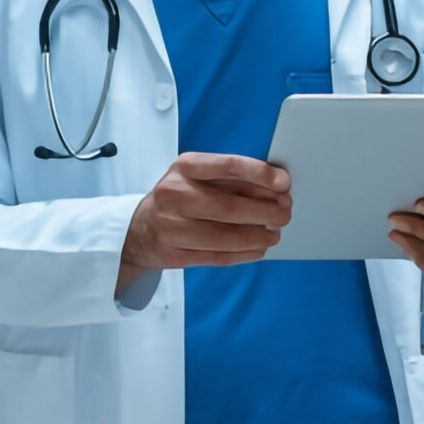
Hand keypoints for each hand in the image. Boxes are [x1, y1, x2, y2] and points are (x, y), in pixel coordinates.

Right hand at [119, 153, 292, 290]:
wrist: (138, 230)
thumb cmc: (177, 197)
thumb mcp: (196, 176)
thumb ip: (230, 179)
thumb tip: (276, 186)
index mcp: (184, 168)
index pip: (227, 166)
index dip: (260, 174)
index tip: (284, 182)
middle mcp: (175, 195)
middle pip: (232, 206)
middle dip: (267, 211)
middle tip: (285, 212)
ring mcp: (172, 227)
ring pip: (228, 236)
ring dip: (260, 236)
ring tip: (275, 233)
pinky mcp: (174, 254)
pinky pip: (219, 257)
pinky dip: (245, 253)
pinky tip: (258, 248)